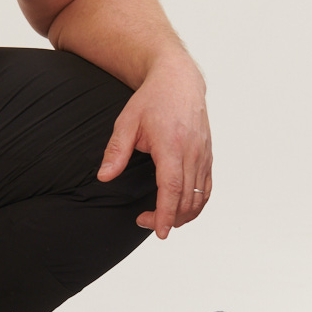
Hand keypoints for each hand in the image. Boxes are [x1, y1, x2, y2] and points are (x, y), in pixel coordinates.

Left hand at [97, 51, 211, 238]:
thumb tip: (104, 177)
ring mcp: (203, 154)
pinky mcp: (208, 155)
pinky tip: (180, 207)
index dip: (165, 213)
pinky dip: (196, 203)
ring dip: (183, 214)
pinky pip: (207, 187)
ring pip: (199, 196)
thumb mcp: (127, 122)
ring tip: (161, 217)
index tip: (159, 232)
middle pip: (187, 198)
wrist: (179, 79)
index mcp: (172, 144)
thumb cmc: (152, 99)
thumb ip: (116, 151)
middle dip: (168, 218)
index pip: (172, 187)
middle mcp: (192, 151)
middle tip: (144, 221)